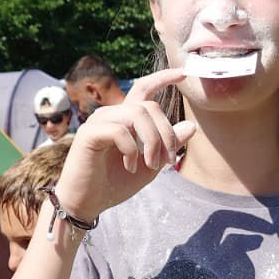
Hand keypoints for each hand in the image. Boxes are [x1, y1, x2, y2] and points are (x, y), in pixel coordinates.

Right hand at [54, 68, 195, 220]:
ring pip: (137, 115)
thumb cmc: (115, 183)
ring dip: (152, 141)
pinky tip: (130, 166)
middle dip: (166, 133)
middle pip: (149, 106)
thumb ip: (168, 145)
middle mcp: (111, 115)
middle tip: (169, 160)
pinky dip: (131, 150)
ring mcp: (98, 122)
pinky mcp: (89, 134)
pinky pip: (120, 131)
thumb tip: (191, 125)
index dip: (163, 79)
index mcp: (125, 119)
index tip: (183, 74)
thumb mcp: (151, 165)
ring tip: (151, 165)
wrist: (87, 203)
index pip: (143, 89)